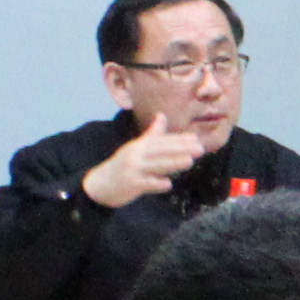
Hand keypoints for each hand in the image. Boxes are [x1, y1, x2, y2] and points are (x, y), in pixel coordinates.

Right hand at [80, 109, 201, 208]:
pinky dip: (156, 184)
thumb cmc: (124, 165)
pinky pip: (146, 184)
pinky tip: (168, 184)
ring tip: (189, 161)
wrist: (100, 184)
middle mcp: (135, 154)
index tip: (195, 139)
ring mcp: (132, 169)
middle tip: (200, 148)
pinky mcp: (129, 184)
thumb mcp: (135, 148)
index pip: (161, 141)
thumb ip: (152, 134)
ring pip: (156, 165)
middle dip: (181, 149)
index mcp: (138, 145)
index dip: (179, 140)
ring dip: (173, 163)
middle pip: (160, 150)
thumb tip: (162, 115)